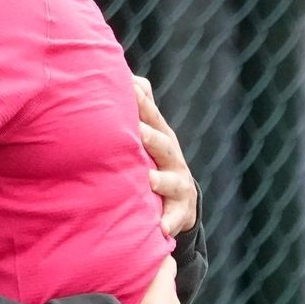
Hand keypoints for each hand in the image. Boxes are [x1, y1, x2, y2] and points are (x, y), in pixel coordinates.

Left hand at [133, 76, 196, 236]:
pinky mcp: (181, 210)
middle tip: (137, 132)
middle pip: (161, 143)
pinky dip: (168, 223)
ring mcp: (178, 182)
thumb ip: (135, 106)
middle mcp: (170, 156)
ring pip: (170, 181)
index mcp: (158, 135)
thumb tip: (123, 74)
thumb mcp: (146, 133)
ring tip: (151, 181)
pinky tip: (161, 228)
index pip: (149, 115)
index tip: (127, 88)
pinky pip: (175, 218)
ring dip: (161, 180)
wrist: (180, 200)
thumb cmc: (152, 158)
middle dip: (150, 137)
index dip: (140, 102)